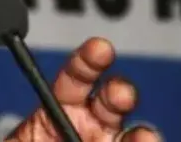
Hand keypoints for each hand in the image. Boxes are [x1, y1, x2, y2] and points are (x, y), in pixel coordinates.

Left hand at [5, 37, 157, 141]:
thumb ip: (38, 132)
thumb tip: (57, 127)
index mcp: (56, 113)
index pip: (75, 79)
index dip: (87, 62)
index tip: (99, 49)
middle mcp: (89, 129)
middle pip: (112, 103)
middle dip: (119, 92)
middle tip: (118, 94)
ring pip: (136, 137)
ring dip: (142, 135)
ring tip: (140, 138)